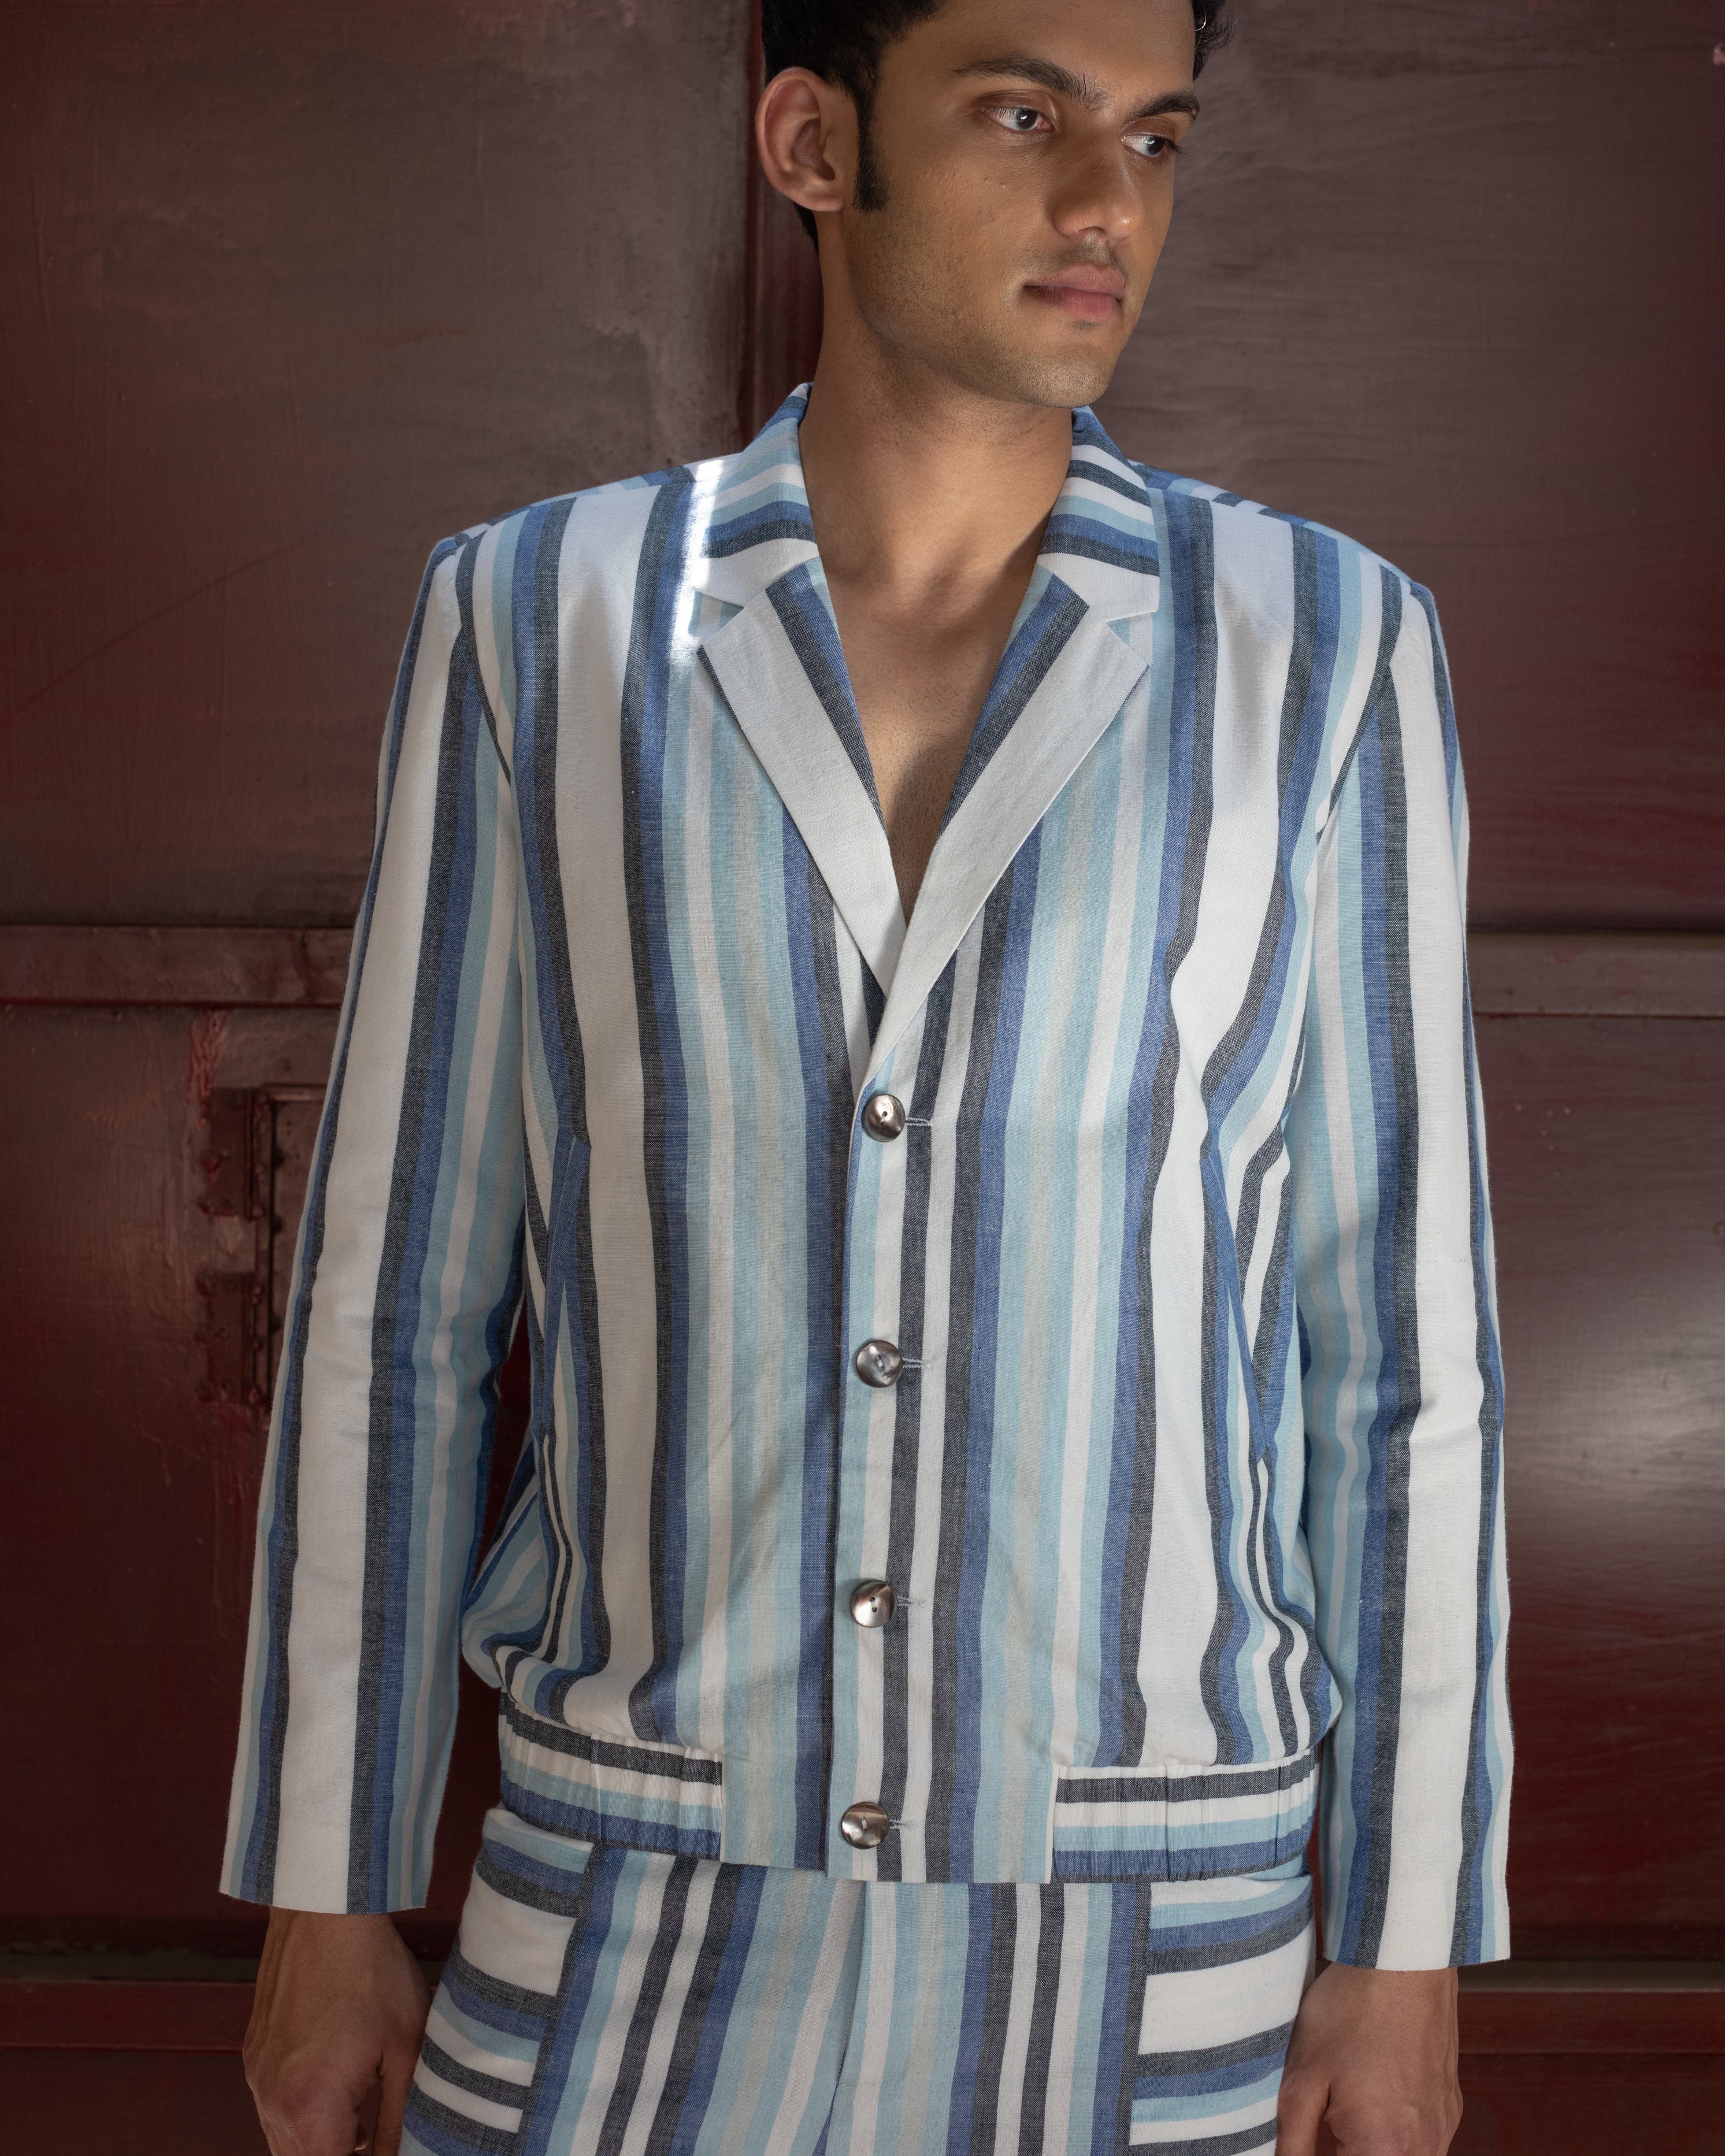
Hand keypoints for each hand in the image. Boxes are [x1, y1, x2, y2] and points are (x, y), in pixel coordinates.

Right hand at [243, 1908, 433, 2155]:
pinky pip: (272, 2107)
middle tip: (377, 2132)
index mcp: (311, 2110)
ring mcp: (258, 2078)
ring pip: (283, 2142)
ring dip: (320, 2140)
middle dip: (341, 2152)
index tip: (386, 2147)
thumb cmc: (371, 1971)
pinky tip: (335, 2086)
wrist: (325, 1911)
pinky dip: (300, 2114)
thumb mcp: (406, 2049)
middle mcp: (273, 2101)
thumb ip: (402, 2118)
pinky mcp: (254, 2055)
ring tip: (363, 2113)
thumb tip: (403, 2153)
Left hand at [1276, 1960, 1460, 2153]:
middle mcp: (1424, 2149)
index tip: (1311, 2137)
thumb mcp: (1303, 2079)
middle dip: (1347, 2150)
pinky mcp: (1451, 2106)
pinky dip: (1395, 2132)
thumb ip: (1294, 2141)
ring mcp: (1443, 2127)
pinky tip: (1373, 2097)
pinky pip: (1422, 2140)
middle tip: (1327, 2123)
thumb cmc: (1351, 2012)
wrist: (1404, 1959)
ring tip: (1344, 2111)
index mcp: (1385, 2150)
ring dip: (1372, 2148)